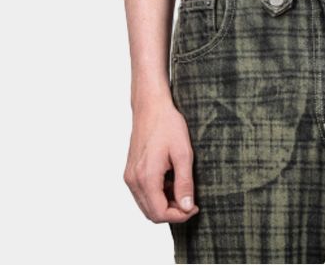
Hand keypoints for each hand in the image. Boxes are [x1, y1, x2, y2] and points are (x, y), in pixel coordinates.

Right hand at [124, 98, 199, 222]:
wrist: (150, 106)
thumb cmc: (168, 125)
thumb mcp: (183, 153)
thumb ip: (185, 183)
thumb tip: (187, 207)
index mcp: (146, 177)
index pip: (159, 213)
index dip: (179, 216)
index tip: (194, 207)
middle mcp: (133, 180)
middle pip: (151, 213)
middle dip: (172, 212)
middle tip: (191, 201)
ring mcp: (129, 176)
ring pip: (146, 205)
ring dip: (165, 204)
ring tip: (182, 188)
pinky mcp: (130, 172)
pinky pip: (142, 193)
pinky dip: (157, 194)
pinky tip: (170, 180)